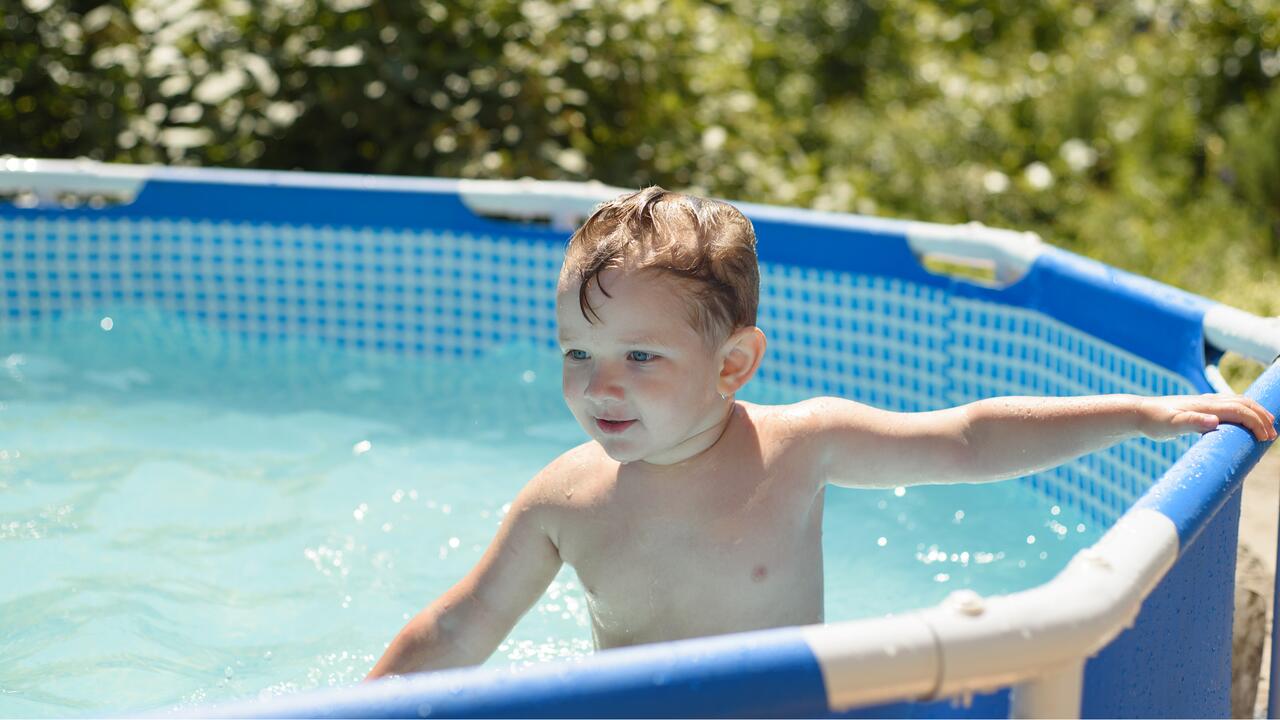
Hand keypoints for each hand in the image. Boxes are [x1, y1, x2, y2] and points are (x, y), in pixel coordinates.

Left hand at [1140, 394, 1276, 441]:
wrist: (1140, 413)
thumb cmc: (1155, 421)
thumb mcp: (1172, 424)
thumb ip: (1192, 422)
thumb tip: (1215, 422)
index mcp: (1206, 406)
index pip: (1240, 411)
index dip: (1256, 423)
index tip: (1265, 439)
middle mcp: (1208, 401)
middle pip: (1244, 404)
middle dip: (1262, 417)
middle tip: (1272, 435)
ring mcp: (1205, 403)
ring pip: (1237, 402)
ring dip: (1255, 412)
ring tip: (1266, 426)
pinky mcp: (1201, 407)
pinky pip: (1228, 405)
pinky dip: (1243, 411)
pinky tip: (1243, 420)